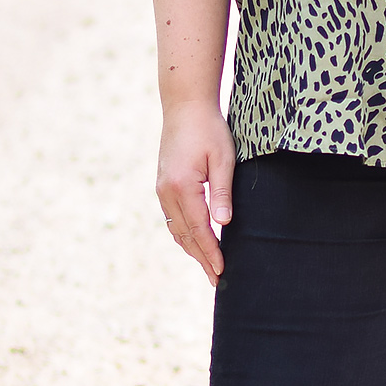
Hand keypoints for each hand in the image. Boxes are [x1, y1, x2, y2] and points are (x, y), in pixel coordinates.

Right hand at [156, 102, 235, 281]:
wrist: (184, 106)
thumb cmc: (209, 129)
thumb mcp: (223, 159)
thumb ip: (222, 193)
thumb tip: (223, 224)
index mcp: (182, 187)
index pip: (199, 230)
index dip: (211, 252)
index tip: (221, 270)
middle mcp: (167, 192)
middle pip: (185, 235)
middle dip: (201, 258)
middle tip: (217, 279)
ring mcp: (161, 189)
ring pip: (176, 229)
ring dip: (191, 249)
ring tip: (207, 266)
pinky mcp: (163, 185)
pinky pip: (172, 218)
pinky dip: (183, 234)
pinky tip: (194, 241)